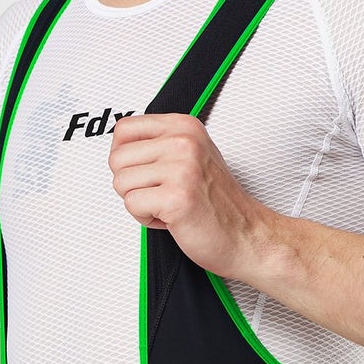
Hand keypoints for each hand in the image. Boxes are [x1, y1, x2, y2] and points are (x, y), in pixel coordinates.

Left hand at [108, 112, 274, 276]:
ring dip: (139, 202)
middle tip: (159, 193)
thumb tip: (120, 147)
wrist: (246, 236)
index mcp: (185, 127)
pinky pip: (132, 205)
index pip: (124, 128)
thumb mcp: (192, 157)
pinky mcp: (177, 197)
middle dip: (130, 183)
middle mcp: (183, 142)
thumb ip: (160, 146)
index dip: (124, 156)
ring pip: (121, 182)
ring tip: (167, 206)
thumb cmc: (218, 204)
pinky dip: (145, 219)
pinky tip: (170, 218)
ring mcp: (181, 168)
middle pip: (117, 158)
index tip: (143, 171)